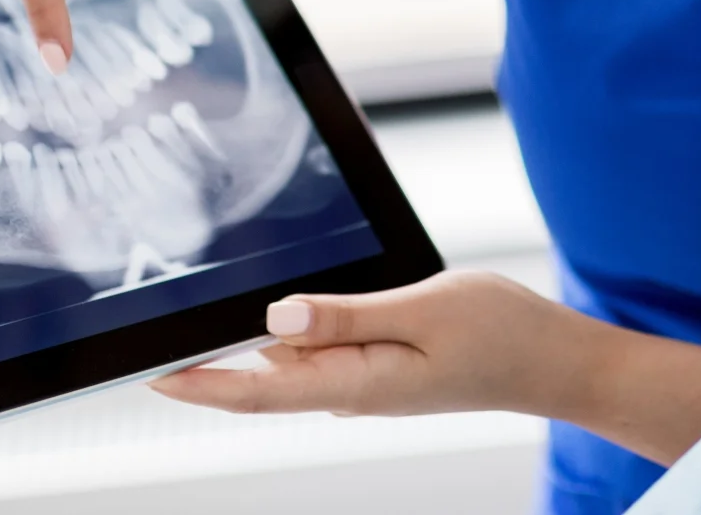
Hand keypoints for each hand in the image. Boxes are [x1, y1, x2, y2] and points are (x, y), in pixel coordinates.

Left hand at [149, 271, 580, 419]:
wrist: (553, 359)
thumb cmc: (501, 333)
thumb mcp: (424, 309)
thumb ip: (348, 315)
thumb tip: (277, 315)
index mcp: (359, 383)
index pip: (260, 391)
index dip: (199, 384)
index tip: (147, 374)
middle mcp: (353, 389)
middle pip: (265, 377)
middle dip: (208, 358)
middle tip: (153, 327)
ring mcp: (366, 380)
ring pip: (292, 359)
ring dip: (247, 342)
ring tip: (198, 310)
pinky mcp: (380, 363)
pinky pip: (321, 349)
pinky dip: (291, 330)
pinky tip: (278, 309)